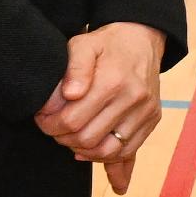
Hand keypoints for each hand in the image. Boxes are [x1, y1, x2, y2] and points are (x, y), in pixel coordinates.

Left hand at [35, 21, 166, 192]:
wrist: (142, 39)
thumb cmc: (106, 44)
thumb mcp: (83, 44)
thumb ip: (74, 68)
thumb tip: (71, 94)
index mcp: (112, 81)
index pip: (72, 121)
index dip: (50, 125)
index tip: (42, 119)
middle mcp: (133, 98)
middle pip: (88, 139)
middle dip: (63, 138)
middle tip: (54, 128)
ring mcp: (145, 110)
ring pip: (108, 151)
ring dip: (83, 151)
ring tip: (71, 138)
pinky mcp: (153, 118)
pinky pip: (128, 150)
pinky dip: (106, 157)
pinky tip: (90, 151)